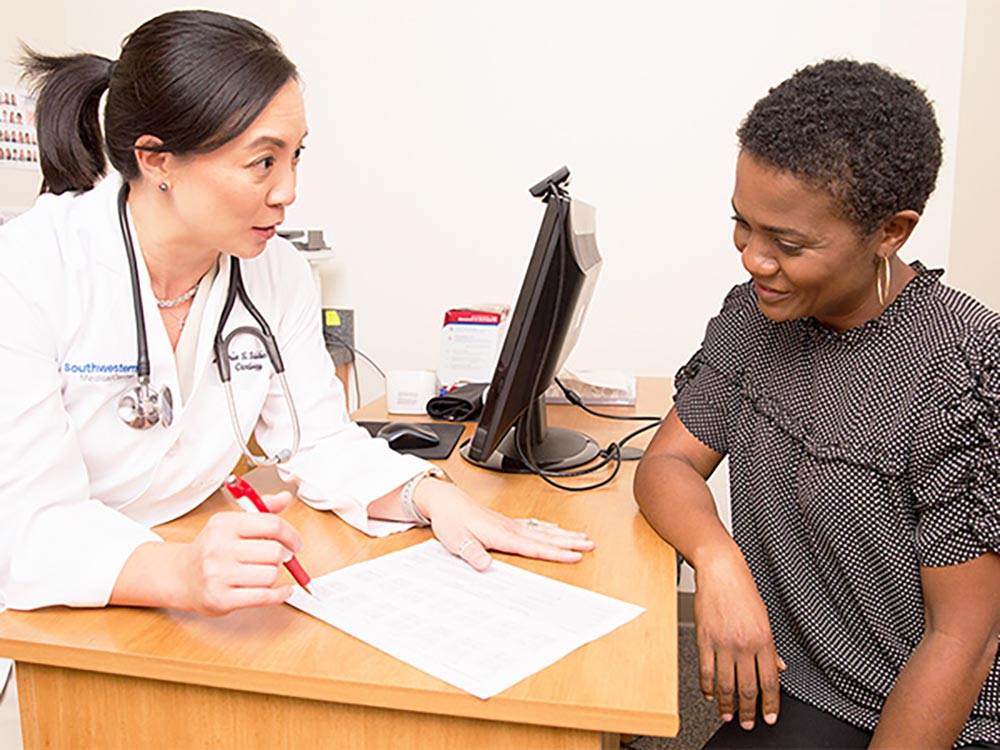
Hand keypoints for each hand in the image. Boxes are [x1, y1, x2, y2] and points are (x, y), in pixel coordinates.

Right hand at [175, 490, 303, 615]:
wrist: (181, 577)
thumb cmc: (210, 550)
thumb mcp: (231, 524)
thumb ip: (262, 511)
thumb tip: (285, 498)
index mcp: (224, 524)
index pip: (272, 525)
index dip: (291, 535)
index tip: (295, 543)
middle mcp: (218, 548)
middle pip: (274, 551)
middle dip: (281, 556)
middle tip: (276, 559)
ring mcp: (218, 575)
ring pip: (271, 574)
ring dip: (273, 575)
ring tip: (262, 573)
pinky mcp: (220, 599)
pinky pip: (264, 597)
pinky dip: (279, 594)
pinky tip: (280, 590)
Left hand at [414, 479, 594, 569]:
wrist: (445, 500)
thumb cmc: (451, 520)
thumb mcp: (457, 541)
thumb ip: (473, 553)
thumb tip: (486, 565)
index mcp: (502, 534)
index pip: (534, 547)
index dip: (556, 553)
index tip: (575, 556)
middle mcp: (510, 527)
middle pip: (545, 537)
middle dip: (569, 542)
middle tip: (590, 545)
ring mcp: (509, 523)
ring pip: (542, 530)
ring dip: (563, 534)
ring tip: (582, 538)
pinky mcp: (505, 521)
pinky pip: (532, 525)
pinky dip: (547, 528)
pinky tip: (554, 529)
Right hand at [693, 552, 784, 730]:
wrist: (721, 571)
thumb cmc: (743, 590)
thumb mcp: (764, 618)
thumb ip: (771, 647)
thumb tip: (779, 667)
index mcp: (763, 640)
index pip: (770, 682)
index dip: (770, 704)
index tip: (769, 717)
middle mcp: (745, 645)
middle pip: (748, 688)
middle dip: (749, 711)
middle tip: (747, 723)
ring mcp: (723, 643)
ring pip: (726, 684)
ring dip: (727, 704)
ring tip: (728, 715)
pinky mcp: (704, 639)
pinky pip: (706, 670)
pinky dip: (707, 686)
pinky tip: (709, 694)